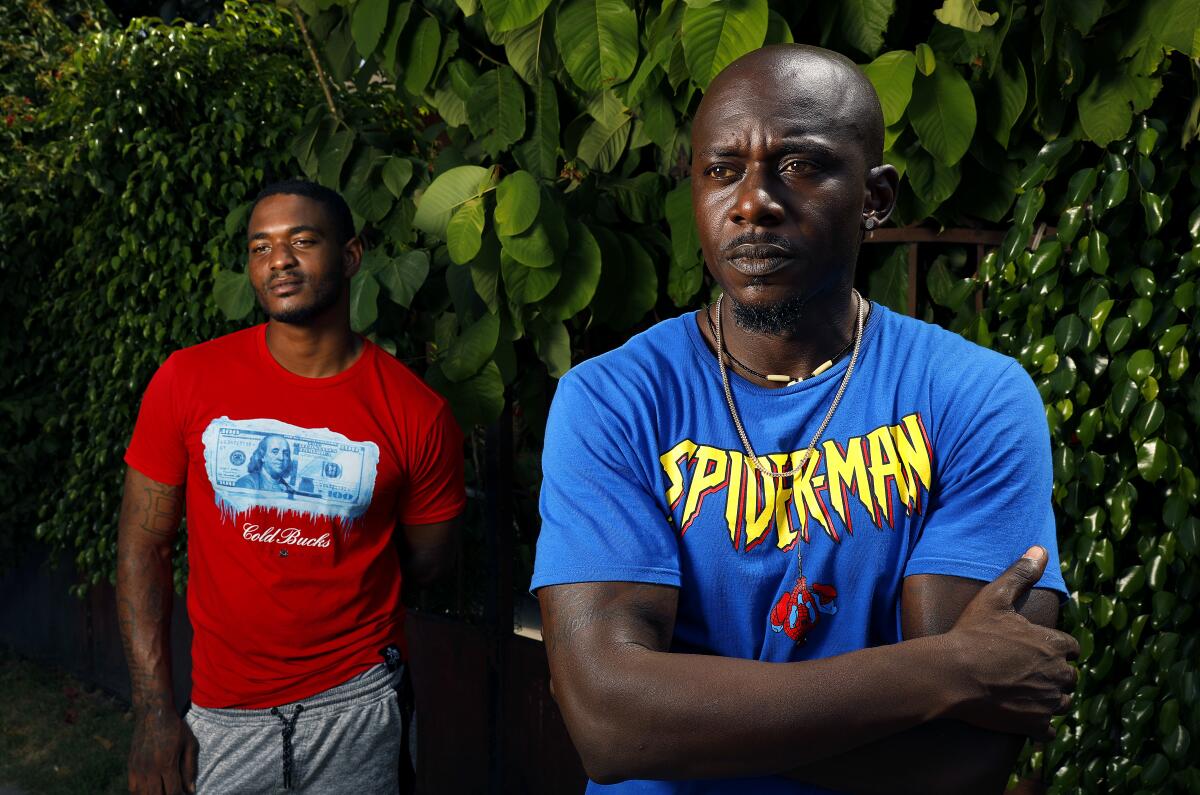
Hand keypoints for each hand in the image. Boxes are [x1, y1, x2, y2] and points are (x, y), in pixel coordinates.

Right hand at [128, 707, 197, 793]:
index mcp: (167, 764)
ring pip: (143, 794)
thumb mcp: (189, 744)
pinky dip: (140, 792)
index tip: (184, 794)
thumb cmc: (176, 727)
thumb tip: (191, 790)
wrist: (154, 713)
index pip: (173, 792)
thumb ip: (190, 769)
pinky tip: (150, 789)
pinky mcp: (131, 764)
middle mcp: (150, 768)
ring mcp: (138, 767)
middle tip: (173, 792)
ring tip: (162, 790)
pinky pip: (132, 787)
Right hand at [943, 546, 1079, 739]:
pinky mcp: (1034, 725)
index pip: (1072, 647)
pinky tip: (1024, 717)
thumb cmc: (971, 634)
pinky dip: (1041, 726)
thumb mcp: (995, 597)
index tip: (1040, 649)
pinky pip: (1049, 731)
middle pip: (1070, 677)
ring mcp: (1047, 702)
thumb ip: (1021, 573)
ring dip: (1050, 699)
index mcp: (1054, 644)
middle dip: (1055, 674)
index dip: (1057, 648)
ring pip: (1062, 703)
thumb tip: (1041, 549)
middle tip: (1029, 671)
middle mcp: (1058, 675)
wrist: (951, 674)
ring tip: (1026, 693)